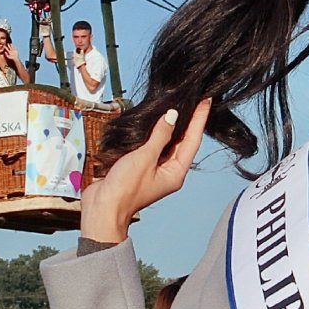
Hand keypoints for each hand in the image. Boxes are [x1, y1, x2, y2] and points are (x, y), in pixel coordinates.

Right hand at [79, 99, 211, 243]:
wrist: (102, 208)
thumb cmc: (125, 190)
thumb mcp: (145, 158)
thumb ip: (159, 136)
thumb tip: (172, 116)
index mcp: (176, 173)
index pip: (193, 141)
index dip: (199, 119)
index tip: (206, 101)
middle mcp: (168, 171)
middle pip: (183, 141)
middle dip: (188, 121)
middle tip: (194, 99)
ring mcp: (154, 169)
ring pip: (167, 143)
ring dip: (171, 125)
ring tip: (179, 105)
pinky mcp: (140, 167)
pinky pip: (152, 146)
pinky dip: (154, 133)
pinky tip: (154, 120)